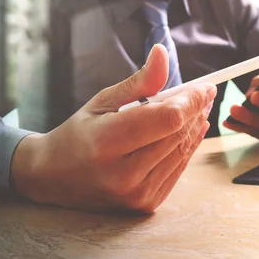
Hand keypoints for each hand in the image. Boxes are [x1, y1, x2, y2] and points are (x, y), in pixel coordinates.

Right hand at [11, 44, 216, 212]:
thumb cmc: (77, 134)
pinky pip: (176, 170)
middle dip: (196, 111)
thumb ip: (138, 82)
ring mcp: (135, 194)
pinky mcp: (144, 204)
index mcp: (106, 143)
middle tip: (205, 94)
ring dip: (195, 128)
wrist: (54, 178)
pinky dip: (186, 148)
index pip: (166, 119)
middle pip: (177, 134)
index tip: (205, 86)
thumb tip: (163, 54)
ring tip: (200, 109)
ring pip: (181, 153)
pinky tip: (190, 132)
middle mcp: (123, 174)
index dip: (190, 101)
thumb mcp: (102, 102)